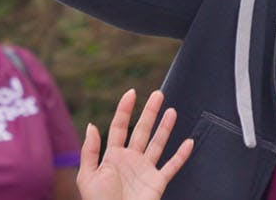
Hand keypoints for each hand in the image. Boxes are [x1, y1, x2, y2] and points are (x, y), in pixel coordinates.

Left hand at [77, 89, 193, 199]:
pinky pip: (172, 166)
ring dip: (165, 128)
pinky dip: (181, 155)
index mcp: (113, 156)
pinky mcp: (157, 182)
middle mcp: (131, 159)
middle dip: (150, 112)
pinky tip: (188, 142)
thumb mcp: (87, 175)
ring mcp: (145, 170)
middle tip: (158, 94)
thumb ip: (90, 150)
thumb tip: (92, 125)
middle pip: (142, 130)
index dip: (125, 110)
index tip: (131, 93)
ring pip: (158, 144)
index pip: (119, 127)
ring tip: (171, 110)